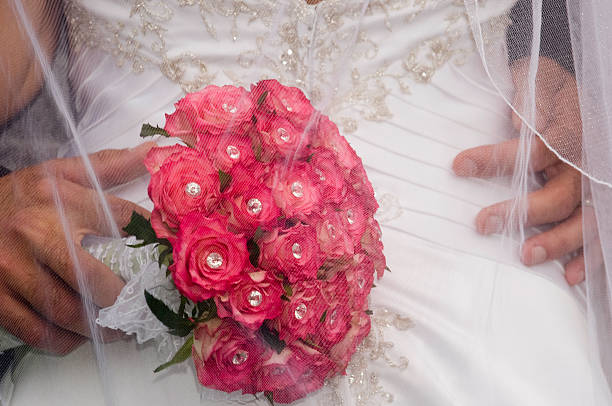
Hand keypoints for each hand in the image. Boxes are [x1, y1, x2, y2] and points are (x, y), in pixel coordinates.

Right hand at [0, 142, 152, 353]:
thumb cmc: (20, 195)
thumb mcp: (62, 172)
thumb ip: (110, 165)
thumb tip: (153, 151)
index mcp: (60, 199)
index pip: (122, 221)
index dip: (151, 244)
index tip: (165, 263)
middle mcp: (35, 233)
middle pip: (92, 278)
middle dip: (121, 300)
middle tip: (139, 308)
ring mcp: (11, 268)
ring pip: (66, 311)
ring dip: (98, 327)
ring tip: (116, 329)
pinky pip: (35, 330)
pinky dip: (63, 340)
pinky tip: (77, 336)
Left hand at [453, 57, 584, 284]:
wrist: (583, 95)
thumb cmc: (555, 89)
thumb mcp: (543, 78)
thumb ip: (533, 94)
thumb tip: (522, 120)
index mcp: (569, 134)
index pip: (531, 150)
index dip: (494, 159)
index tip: (458, 166)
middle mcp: (586, 165)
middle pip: (559, 194)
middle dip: (522, 212)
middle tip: (482, 223)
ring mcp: (598, 187)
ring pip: (584, 220)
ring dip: (556, 241)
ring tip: (525, 256)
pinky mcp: (601, 202)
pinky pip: (601, 233)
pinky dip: (588, 258)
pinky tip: (570, 277)